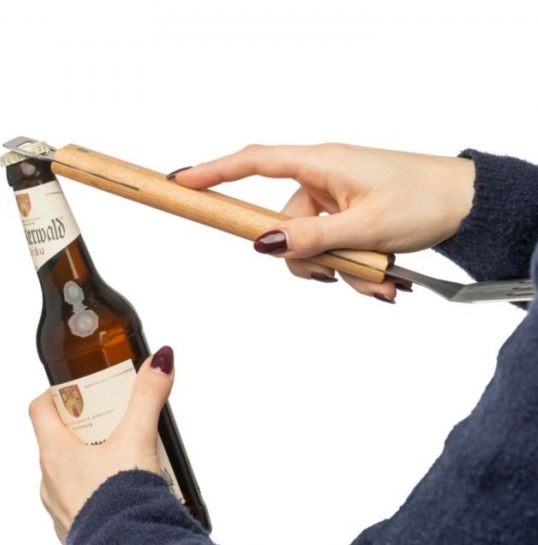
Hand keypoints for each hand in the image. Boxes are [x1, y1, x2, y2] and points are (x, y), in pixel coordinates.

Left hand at [29, 346, 173, 543]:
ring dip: (94, 457)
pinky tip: (125, 489)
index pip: (41, 409)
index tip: (80, 388)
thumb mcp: (138, 436)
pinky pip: (83, 499)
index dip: (58, 394)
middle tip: (116, 417)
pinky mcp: (78, 528)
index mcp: (56, 453)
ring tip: (127, 454)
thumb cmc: (121, 499)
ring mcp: (61, 507)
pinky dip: (99, 488)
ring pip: (72, 471)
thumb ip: (148, 395)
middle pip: (61, 439)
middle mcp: (51, 480)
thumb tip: (160, 361)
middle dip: (89, 424)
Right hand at [172, 144, 474, 299]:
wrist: (466, 203)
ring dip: (339, 269)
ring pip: (311, 246)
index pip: (254, 163)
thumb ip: (311, 238)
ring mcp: (335, 200)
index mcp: (321, 165)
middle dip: (308, 259)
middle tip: (337, 275)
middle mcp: (322, 180)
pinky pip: (333, 249)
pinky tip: (382, 276)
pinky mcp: (348, 217)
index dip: (214, 172)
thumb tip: (264, 244)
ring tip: (377, 277)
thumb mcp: (365, 227)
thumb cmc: (424, 199)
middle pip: (283, 226)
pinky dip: (352, 268)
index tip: (182, 182)